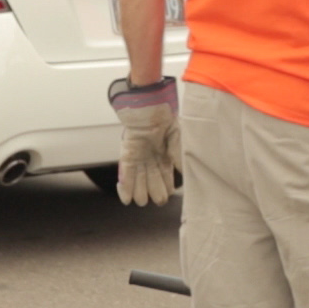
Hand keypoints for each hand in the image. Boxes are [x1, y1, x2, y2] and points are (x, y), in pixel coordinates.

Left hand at [108, 77, 180, 204]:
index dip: (167, 187)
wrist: (151, 106)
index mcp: (164, 155)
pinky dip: (126, 187)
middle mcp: (151, 159)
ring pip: (138, 182)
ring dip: (140, 193)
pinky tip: (127, 199)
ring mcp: (139, 158)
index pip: (165, 177)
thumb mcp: (177, 137)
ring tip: (143, 201)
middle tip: (159, 200)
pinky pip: (126, 175)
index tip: (170, 194)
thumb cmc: (164, 117)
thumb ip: (179, 154)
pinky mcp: (127, 156)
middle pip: (152, 183)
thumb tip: (182, 171)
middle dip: (155, 193)